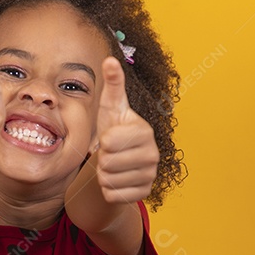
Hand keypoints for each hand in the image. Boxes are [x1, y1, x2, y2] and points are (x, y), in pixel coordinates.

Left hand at [94, 57, 158, 203]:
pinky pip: (112, 195)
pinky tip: (117, 179)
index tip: (112, 137)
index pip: (109, 142)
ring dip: (104, 174)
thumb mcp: (111, 106)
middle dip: (102, 159)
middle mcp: (153, 155)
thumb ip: (113, 83)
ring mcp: (150, 176)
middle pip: (107, 162)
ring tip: (113, 165)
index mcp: (145, 131)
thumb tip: (110, 59)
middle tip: (110, 153)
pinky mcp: (144, 193)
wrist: (118, 160)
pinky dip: (108, 189)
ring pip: (108, 180)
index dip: (103, 141)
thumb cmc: (114, 129)